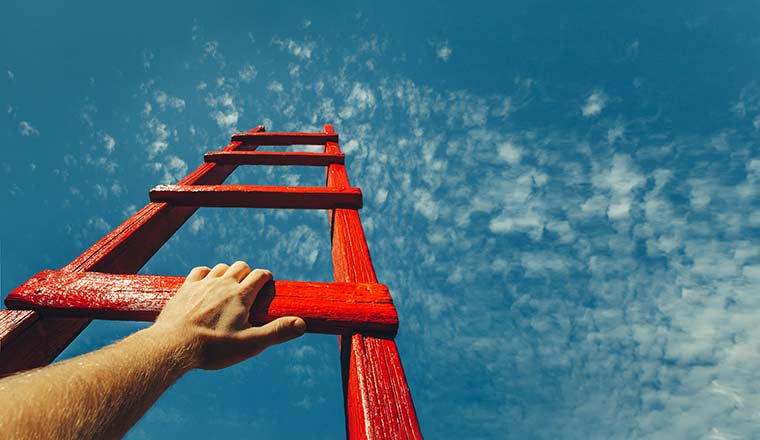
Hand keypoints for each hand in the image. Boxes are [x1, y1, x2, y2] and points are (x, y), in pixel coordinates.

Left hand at [152, 262, 305, 369]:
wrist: (174, 346)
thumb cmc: (213, 348)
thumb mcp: (250, 344)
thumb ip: (277, 332)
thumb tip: (302, 324)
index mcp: (241, 295)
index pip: (259, 275)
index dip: (266, 278)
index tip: (267, 285)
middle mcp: (223, 284)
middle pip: (241, 266)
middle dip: (248, 274)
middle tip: (249, 288)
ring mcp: (203, 284)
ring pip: (221, 268)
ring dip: (228, 273)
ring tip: (229, 288)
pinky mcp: (186, 288)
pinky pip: (200, 271)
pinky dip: (207, 274)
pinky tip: (207, 284)